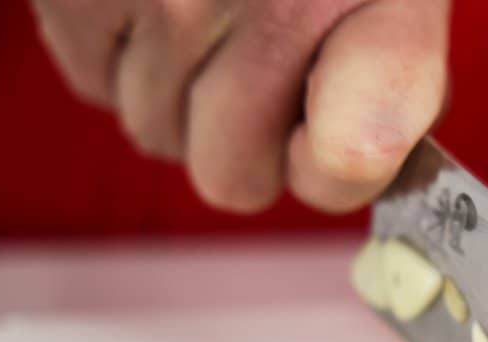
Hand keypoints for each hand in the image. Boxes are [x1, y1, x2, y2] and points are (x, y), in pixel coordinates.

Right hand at [31, 0, 449, 212]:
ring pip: (157, 132)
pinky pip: (93, 83)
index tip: (333, 138)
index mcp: (372, 2)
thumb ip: (394, 76)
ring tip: (212, 8)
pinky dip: (123, 53)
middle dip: (250, 140)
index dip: (333, 168)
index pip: (344, 165)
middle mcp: (263, 3)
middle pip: (231, 178)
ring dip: (183, 92)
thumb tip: (348, 162)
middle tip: (266, 66)